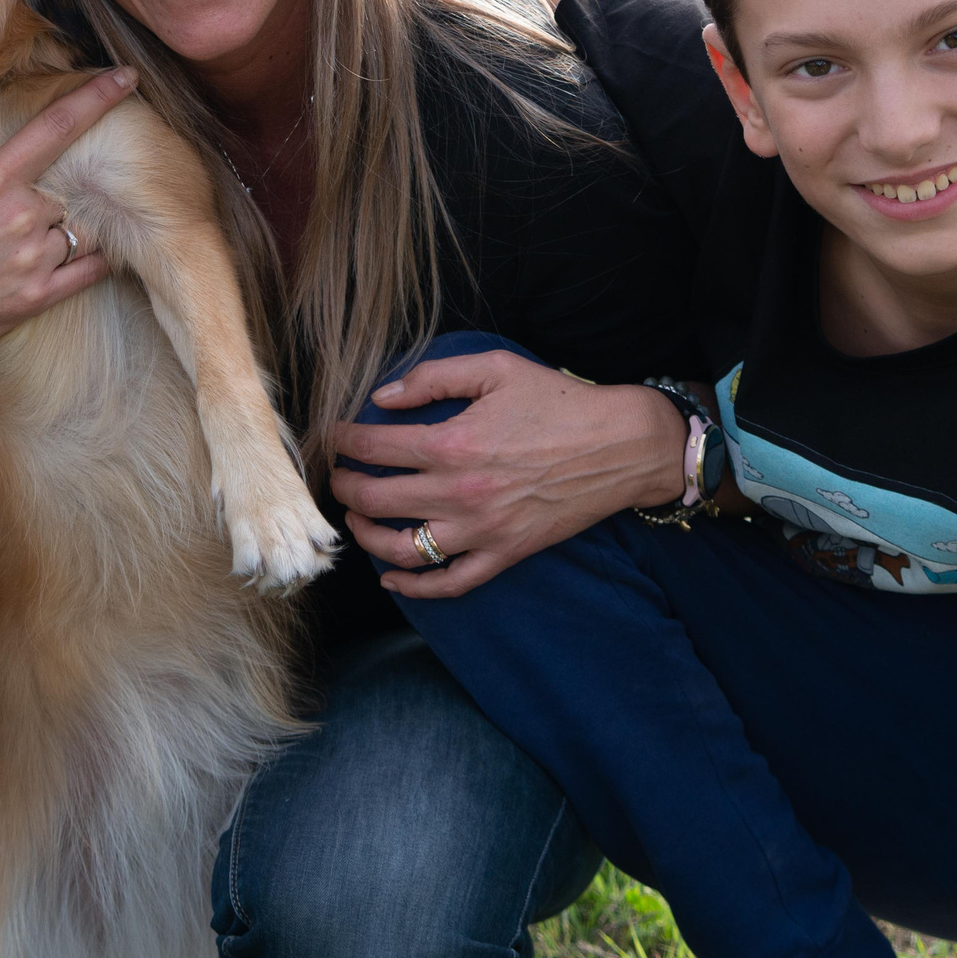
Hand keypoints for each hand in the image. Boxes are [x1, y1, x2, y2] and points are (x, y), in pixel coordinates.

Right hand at [0, 67, 135, 379]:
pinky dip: (94, 259)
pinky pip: (90, 271)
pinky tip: (87, 255)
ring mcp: (32, 259)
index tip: (126, 77)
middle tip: (19, 212)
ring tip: (29, 241)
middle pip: (68, 187)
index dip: (97, 97)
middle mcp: (21, 215)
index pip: (56, 126)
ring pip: (81, 228)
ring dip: (66, 228)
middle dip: (53, 194)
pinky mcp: (36, 298)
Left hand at [330, 351, 682, 597]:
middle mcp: (460, 493)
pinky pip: (450, 583)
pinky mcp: (505, 554)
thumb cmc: (558, 401)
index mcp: (453, 444)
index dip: (344, 441)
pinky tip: (392, 578)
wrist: (620, 445)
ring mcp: (482, 531)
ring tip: (357, 519)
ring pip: (402, 549)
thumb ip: (434, 378)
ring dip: (367, 536)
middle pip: (376, 500)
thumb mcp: (495, 369)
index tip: (336, 436)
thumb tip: (383, 396)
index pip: (375, 447)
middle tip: (339, 476)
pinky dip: (415, 588)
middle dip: (345, 487)